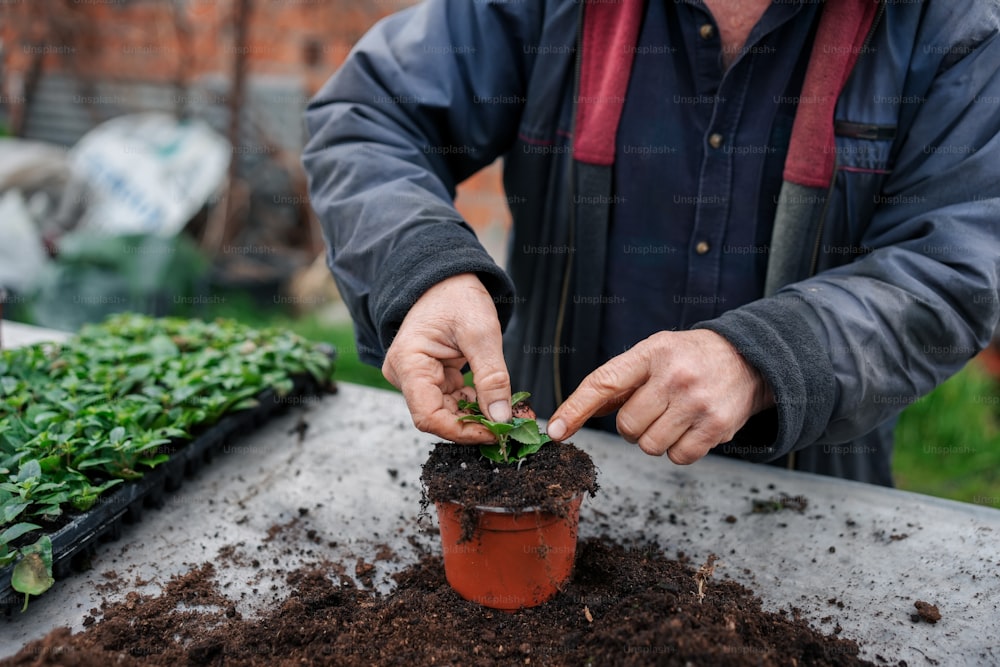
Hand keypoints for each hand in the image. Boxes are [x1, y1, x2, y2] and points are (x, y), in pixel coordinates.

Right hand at [381, 273, 511, 442]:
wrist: (447, 277)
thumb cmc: (457, 296)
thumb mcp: (481, 333)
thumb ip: (492, 377)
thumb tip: (501, 417)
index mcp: (408, 363)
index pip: (429, 416)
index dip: (462, 431)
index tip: (495, 432)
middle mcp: (406, 375)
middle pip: (438, 417)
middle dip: (474, 425)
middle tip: (510, 426)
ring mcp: (418, 377)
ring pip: (447, 412)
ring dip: (477, 417)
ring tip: (509, 415)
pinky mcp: (432, 377)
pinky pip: (452, 401)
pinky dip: (475, 405)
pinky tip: (497, 404)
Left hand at [546, 330, 773, 463]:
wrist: (749, 359)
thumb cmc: (689, 358)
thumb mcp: (652, 354)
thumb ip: (617, 383)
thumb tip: (572, 417)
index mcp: (651, 352)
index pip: (603, 383)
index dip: (575, 409)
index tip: (554, 431)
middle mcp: (674, 376)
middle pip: (626, 426)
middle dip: (633, 425)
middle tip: (653, 409)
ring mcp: (697, 402)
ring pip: (649, 446)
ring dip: (655, 439)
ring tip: (674, 416)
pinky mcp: (716, 426)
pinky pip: (678, 457)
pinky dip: (679, 450)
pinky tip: (691, 427)